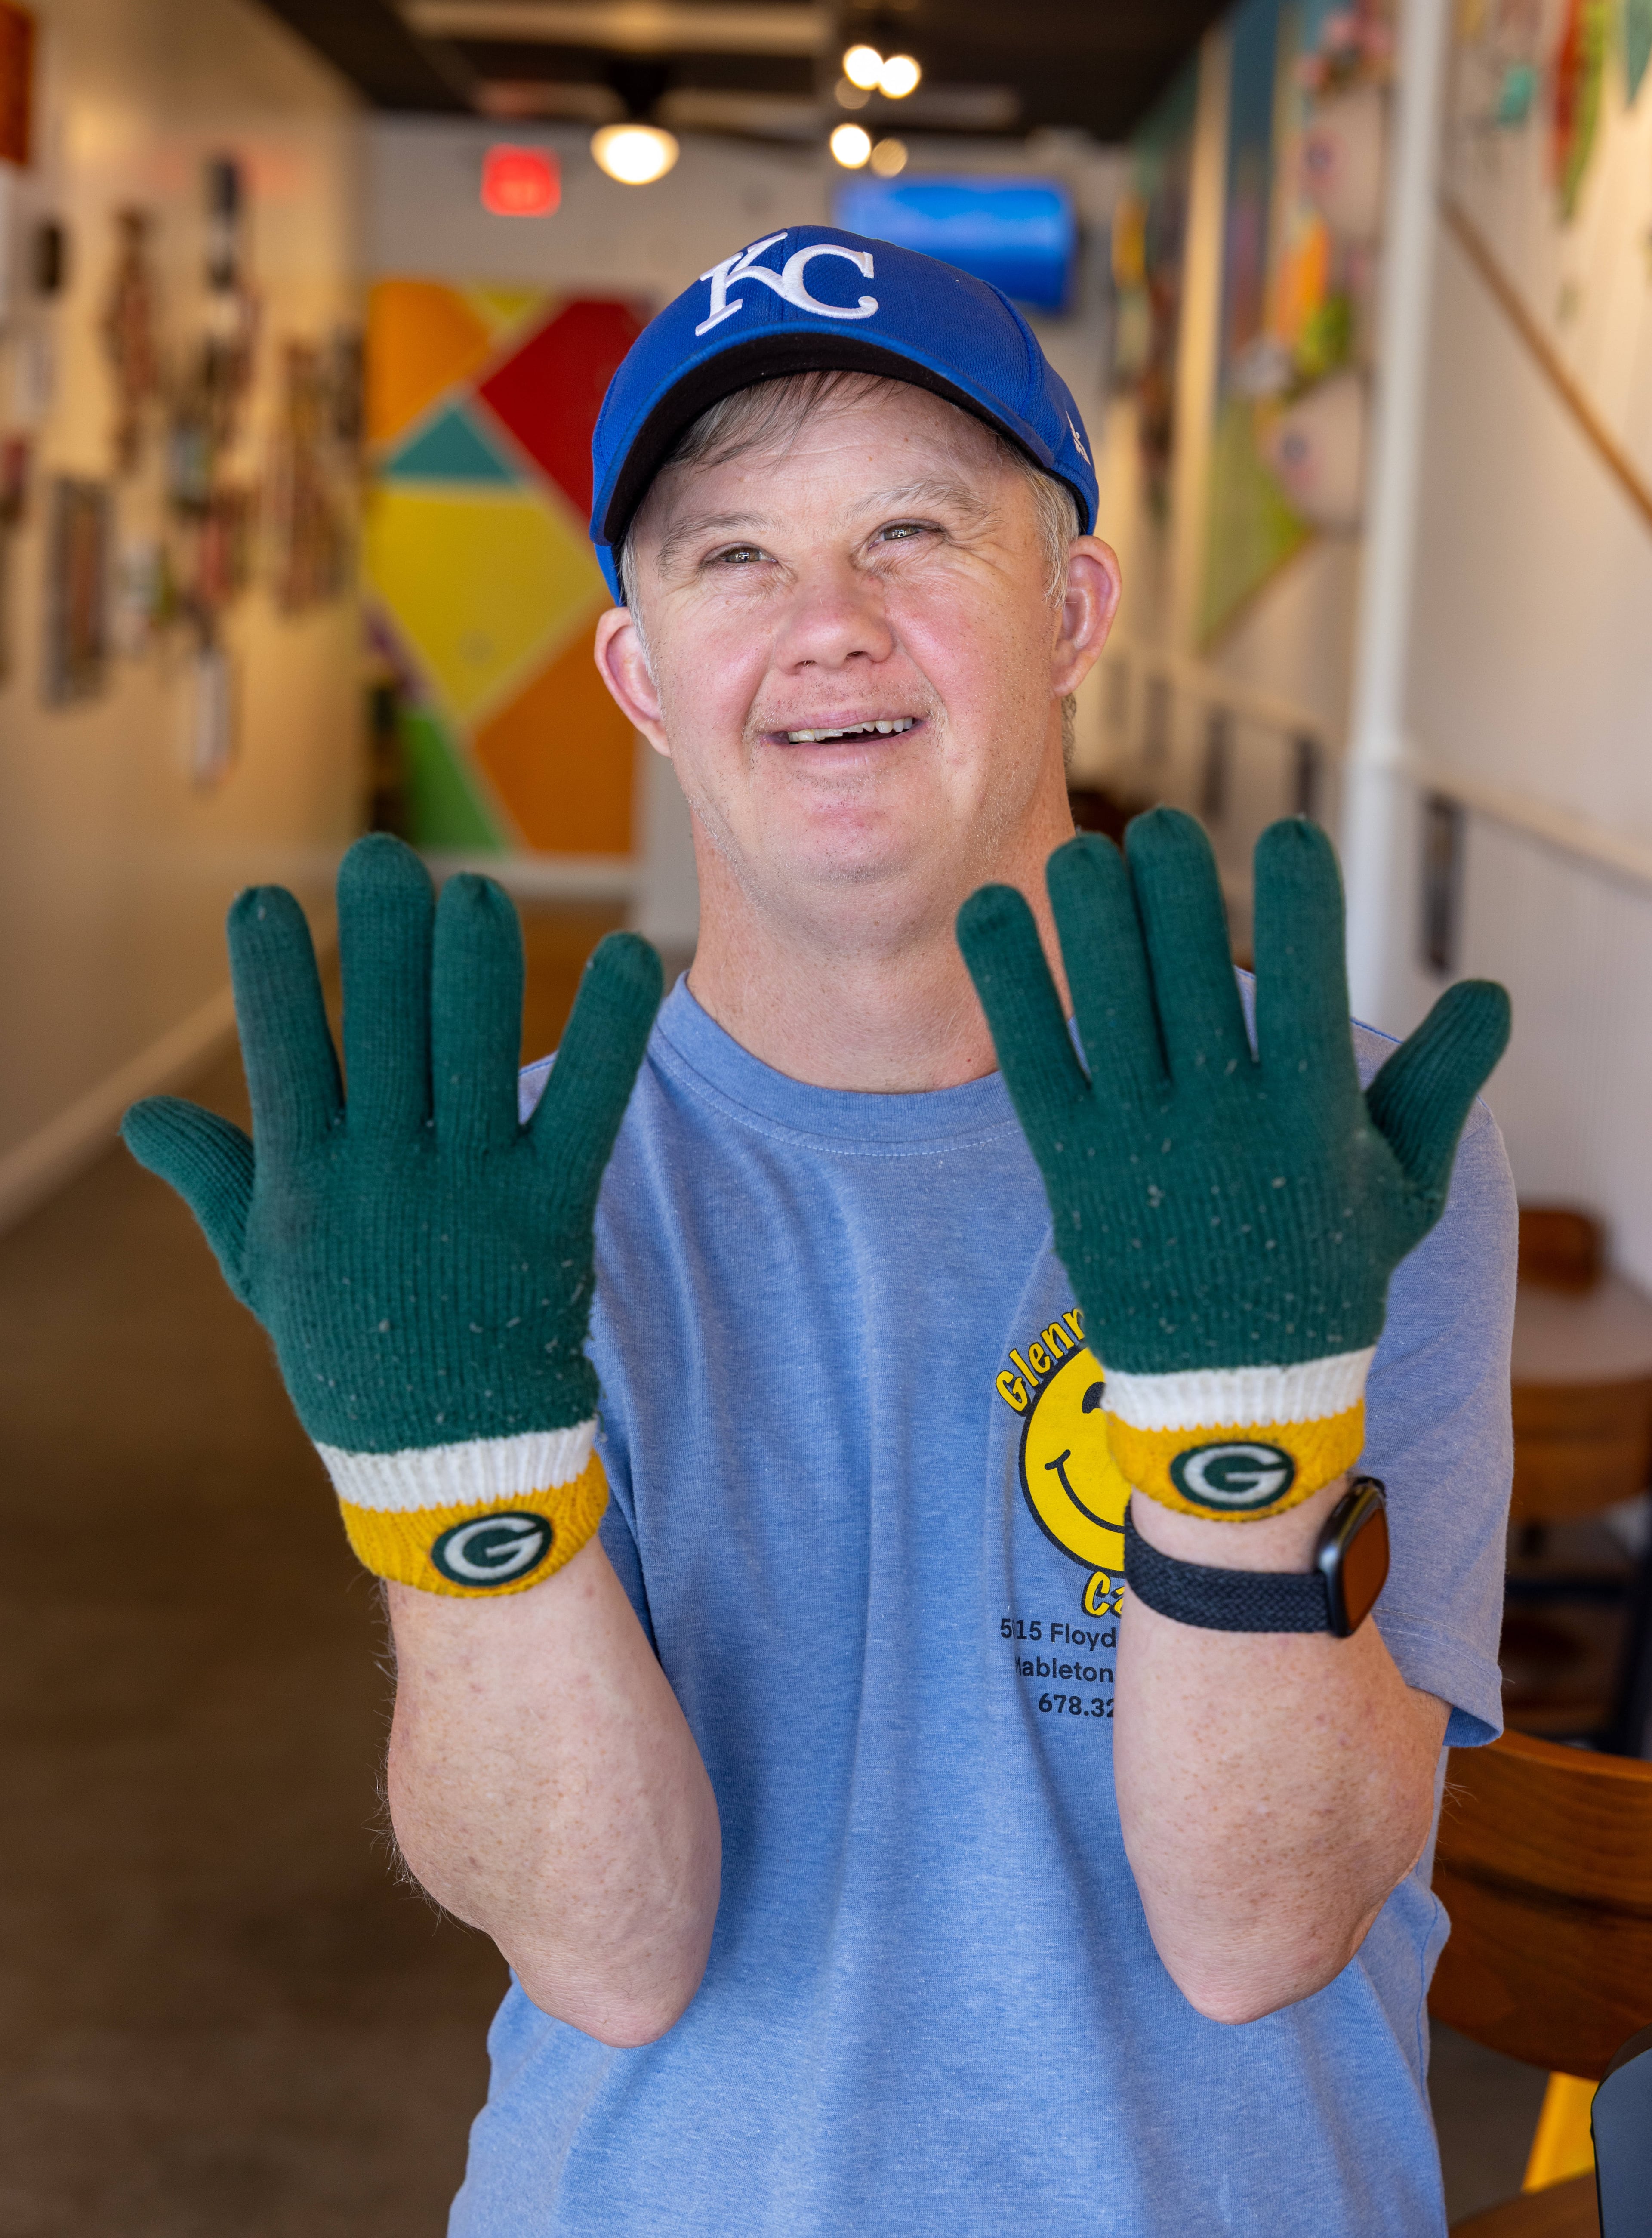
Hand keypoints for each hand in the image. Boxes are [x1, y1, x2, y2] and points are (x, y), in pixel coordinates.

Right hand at [123, 834, 660, 1593]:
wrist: (447, 1457)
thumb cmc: (350, 1346)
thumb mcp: (268, 1267)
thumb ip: (215, 1181)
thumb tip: (143, 1119)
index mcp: (310, 1182)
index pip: (281, 1060)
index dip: (269, 982)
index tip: (262, 900)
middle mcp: (386, 1176)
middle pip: (382, 1036)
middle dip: (383, 942)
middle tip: (387, 859)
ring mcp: (471, 1191)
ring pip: (474, 1055)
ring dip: (476, 969)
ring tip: (478, 894)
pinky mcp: (551, 1209)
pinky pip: (587, 1104)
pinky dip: (612, 1031)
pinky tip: (630, 957)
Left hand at [957, 809, 1508, 1519]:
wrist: (1232, 1393)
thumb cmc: (1326, 1273)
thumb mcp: (1404, 1191)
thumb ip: (1441, 1088)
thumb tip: (1490, 994)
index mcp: (1314, 1115)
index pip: (1312, 978)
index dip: (1301, 892)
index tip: (1289, 833)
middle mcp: (1225, 1120)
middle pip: (1192, 965)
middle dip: (1174, 879)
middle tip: (1161, 831)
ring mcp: (1141, 1140)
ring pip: (1108, 994)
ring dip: (1092, 909)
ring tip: (1087, 857)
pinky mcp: (1070, 1164)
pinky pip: (1031, 1052)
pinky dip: (1007, 977)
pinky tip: (991, 908)